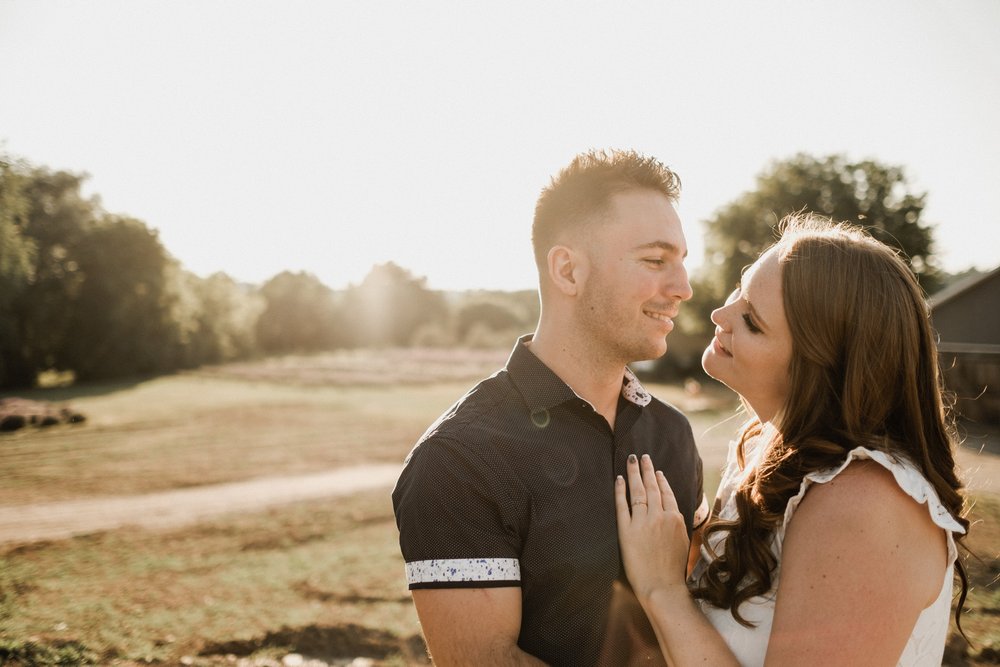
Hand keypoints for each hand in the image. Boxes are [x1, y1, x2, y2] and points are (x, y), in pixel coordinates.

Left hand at [615, 454, 690, 603]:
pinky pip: (622, 505)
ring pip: (638, 492)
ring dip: (634, 474)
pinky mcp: (627, 530)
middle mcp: (660, 517)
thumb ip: (679, 525)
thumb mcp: (683, 542)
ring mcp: (643, 522)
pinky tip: (618, 479)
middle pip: (652, 487)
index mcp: (676, 519)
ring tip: (631, 460)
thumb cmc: (673, 571)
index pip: (667, 493)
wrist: (662, 587)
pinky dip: (620, 490)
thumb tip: (676, 516)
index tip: (657, 471)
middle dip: (647, 470)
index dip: (661, 481)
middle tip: (642, 456)